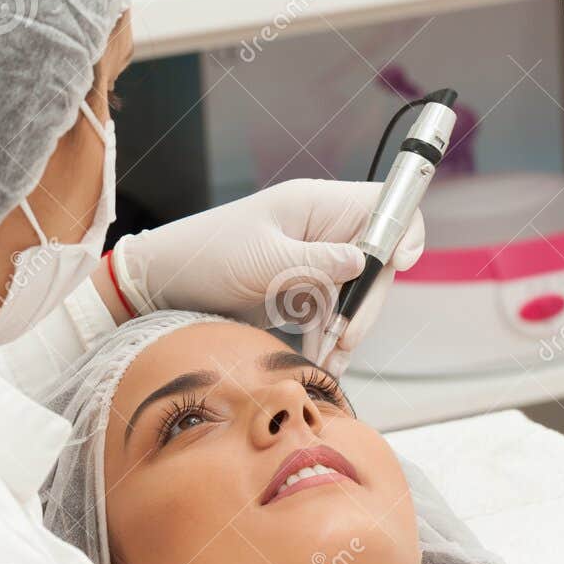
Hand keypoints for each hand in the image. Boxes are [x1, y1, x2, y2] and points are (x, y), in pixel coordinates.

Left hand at [111, 179, 423, 371]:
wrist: (161, 284)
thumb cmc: (206, 256)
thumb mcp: (263, 261)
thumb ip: (318, 262)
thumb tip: (367, 261)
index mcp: (317, 204)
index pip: (383, 206)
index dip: (403, 230)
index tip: (399, 263)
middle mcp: (322, 228)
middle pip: (375, 260)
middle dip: (367, 301)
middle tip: (348, 337)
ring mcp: (312, 259)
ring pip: (356, 292)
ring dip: (349, 326)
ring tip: (332, 359)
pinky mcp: (299, 288)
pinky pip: (331, 310)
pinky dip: (329, 335)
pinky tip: (322, 359)